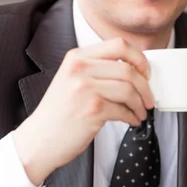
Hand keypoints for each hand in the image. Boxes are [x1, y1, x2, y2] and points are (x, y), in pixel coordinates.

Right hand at [13, 38, 153, 185]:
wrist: (38, 141)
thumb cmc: (58, 114)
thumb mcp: (71, 80)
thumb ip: (96, 69)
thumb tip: (134, 71)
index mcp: (77, 57)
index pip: (119, 45)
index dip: (138, 58)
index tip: (145, 72)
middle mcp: (80, 69)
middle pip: (128, 69)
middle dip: (145, 87)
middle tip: (149, 99)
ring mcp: (86, 89)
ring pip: (129, 89)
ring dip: (140, 104)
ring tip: (140, 112)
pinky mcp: (93, 110)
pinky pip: (124, 110)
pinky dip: (133, 117)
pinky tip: (132, 121)